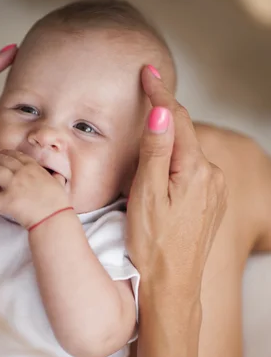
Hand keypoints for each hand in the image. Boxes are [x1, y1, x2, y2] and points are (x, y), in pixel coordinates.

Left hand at [0, 151, 69, 227]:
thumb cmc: (59, 206)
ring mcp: (15, 184)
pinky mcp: (8, 200)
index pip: (17, 155)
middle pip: (2, 159)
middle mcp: (23, 172)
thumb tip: (59, 176)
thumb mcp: (59, 186)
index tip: (0, 154)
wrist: (55, 219)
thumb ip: (56, 179)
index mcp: (35, 168)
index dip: (6, 153)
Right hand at [127, 66, 226, 298]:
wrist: (171, 286)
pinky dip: (176, 164)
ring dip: (169, 144)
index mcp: (196, 171)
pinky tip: (161, 175)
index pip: (177, 118)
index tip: (148, 70)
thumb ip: (157, 152)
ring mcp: (215, 191)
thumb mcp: (146, 195)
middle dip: (164, 117)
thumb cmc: (152, 246)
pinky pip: (193, 172)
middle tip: (142, 97)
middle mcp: (213, 176)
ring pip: (188, 153)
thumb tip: (164, 110)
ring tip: (146, 144)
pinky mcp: (211, 203)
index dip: (160, 92)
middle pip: (185, 134)